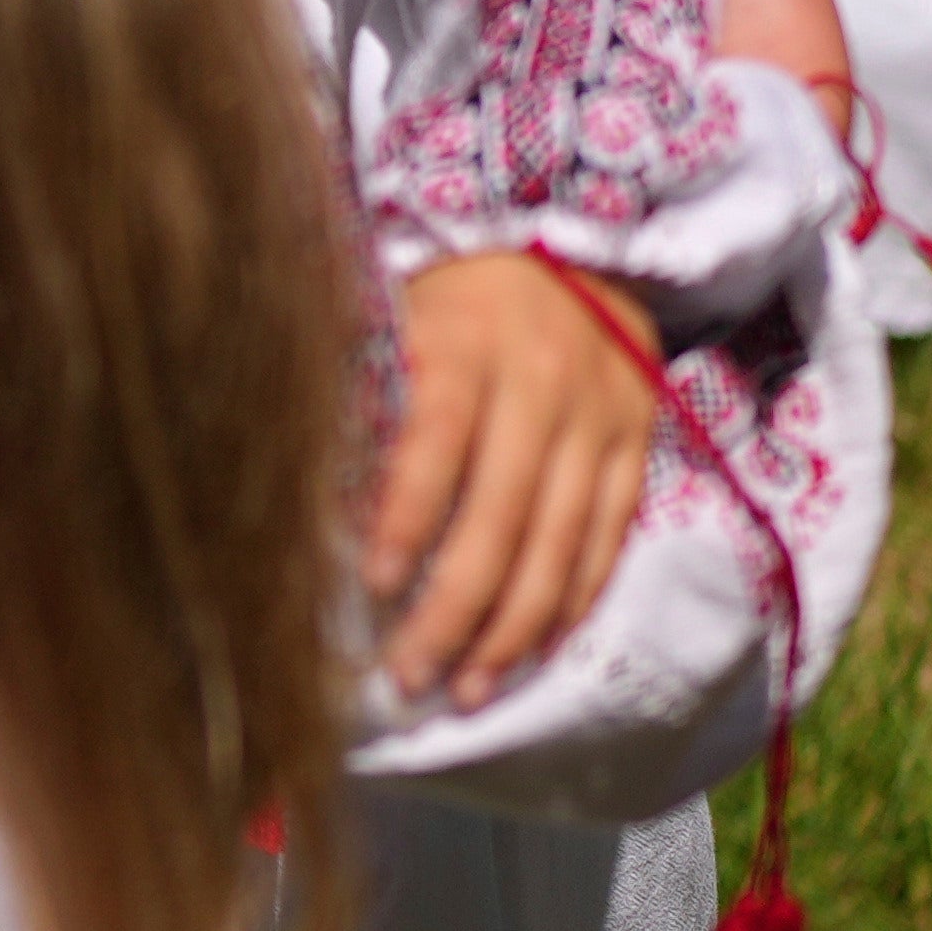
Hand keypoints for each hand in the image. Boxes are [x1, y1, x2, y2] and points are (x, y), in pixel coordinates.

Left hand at [372, 250, 652, 701]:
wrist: (576, 242)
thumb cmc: (451, 295)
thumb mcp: (394, 311)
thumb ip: (357, 388)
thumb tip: (292, 485)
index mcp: (468, 343)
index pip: (436, 443)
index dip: (406, 519)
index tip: (371, 587)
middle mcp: (544, 381)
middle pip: (502, 517)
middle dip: (454, 608)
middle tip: (408, 675)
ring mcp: (602, 417)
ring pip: (560, 545)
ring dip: (512, 630)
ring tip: (465, 689)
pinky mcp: (639, 445)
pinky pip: (608, 541)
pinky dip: (570, 603)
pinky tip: (529, 652)